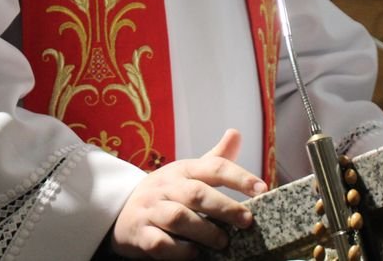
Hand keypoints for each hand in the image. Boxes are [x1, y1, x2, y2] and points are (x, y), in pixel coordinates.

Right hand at [109, 129, 263, 258]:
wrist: (120, 209)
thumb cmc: (165, 192)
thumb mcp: (187, 172)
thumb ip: (214, 159)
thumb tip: (236, 133)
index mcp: (182, 170)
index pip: (213, 167)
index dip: (239, 176)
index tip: (262, 188)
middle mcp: (165, 187)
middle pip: (196, 193)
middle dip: (224, 207)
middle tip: (247, 221)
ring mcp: (151, 210)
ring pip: (179, 217)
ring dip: (204, 231)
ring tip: (223, 242)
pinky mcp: (140, 234)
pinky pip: (160, 243)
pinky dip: (180, 251)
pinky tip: (195, 254)